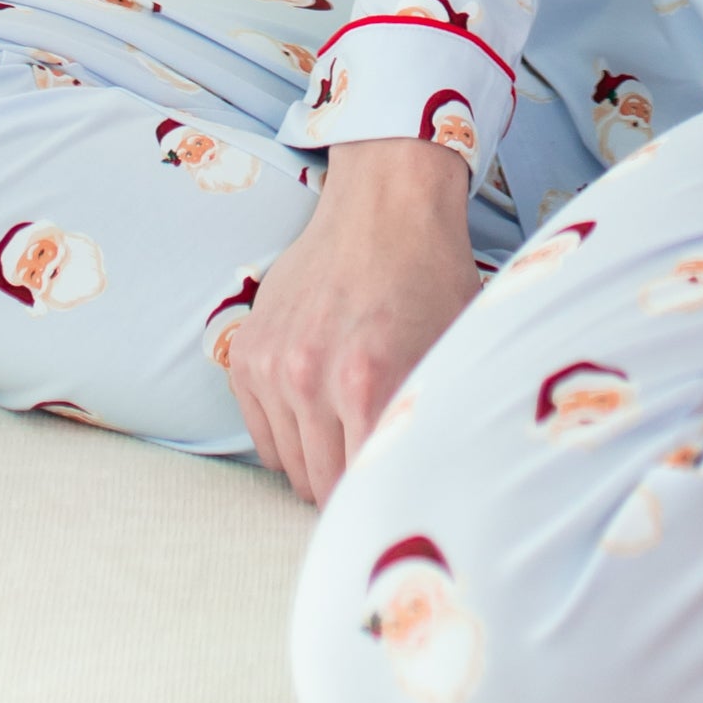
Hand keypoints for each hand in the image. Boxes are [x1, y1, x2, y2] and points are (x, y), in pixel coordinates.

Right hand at [226, 135, 480, 504]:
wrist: (387, 205)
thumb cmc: (432, 279)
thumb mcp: (454, 348)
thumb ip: (434, 417)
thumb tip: (438, 483)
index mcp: (370, 383)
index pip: (362, 488)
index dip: (382, 497)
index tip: (396, 497)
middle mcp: (312, 378)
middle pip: (321, 487)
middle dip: (350, 486)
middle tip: (376, 466)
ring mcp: (272, 365)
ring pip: (288, 466)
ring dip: (318, 461)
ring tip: (351, 433)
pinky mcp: (248, 354)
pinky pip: (261, 433)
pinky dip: (287, 434)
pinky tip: (319, 410)